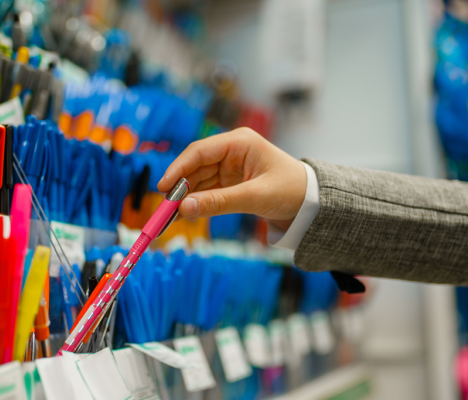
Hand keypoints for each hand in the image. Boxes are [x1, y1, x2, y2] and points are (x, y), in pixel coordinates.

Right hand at [157, 128, 307, 228]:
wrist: (312, 203)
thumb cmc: (292, 191)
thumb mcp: (255, 197)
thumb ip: (219, 202)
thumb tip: (184, 208)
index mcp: (239, 142)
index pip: (200, 152)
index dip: (178, 169)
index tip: (162, 187)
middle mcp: (230, 151)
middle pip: (194, 167)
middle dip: (178, 187)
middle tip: (163, 208)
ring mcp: (228, 167)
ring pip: (197, 181)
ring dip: (183, 198)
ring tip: (168, 216)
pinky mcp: (229, 183)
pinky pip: (205, 191)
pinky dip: (194, 203)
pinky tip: (182, 215)